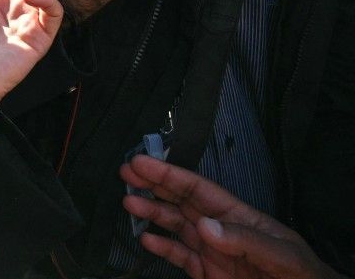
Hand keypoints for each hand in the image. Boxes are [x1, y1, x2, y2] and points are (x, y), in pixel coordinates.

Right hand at [121, 156, 340, 278]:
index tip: (143, 162)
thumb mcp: (283, 255)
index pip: (198, 189)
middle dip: (154, 185)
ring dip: (152, 213)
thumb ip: (246, 239)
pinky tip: (146, 239)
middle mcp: (222, 230)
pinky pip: (180, 256)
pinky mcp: (208, 274)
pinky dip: (161, 247)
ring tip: (129, 202)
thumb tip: (206, 226)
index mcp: (239, 216)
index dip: (169, 174)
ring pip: (175, 226)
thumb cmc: (304, 277)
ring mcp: (213, 252)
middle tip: (126, 171)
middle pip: (181, 201)